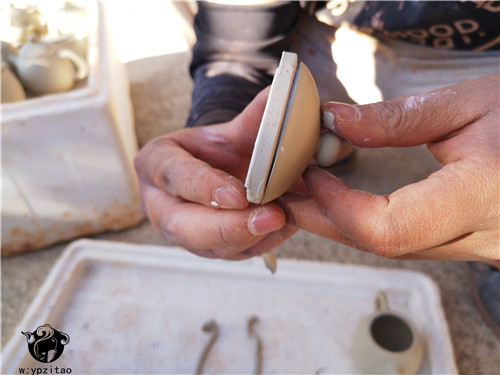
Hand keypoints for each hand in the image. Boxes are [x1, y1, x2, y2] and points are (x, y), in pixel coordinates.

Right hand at [134, 88, 296, 259]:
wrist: (221, 170)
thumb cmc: (222, 148)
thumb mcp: (234, 129)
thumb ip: (257, 116)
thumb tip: (284, 95)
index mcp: (157, 163)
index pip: (174, 175)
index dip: (204, 187)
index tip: (239, 195)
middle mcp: (160, 203)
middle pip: (182, 225)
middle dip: (226, 226)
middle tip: (270, 217)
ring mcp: (180, 231)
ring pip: (207, 248)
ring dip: (247, 238)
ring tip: (283, 222)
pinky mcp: (205, 249)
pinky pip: (230, 255)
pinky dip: (259, 244)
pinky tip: (283, 229)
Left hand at [279, 74, 498, 260]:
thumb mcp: (469, 103)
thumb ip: (397, 119)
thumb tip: (334, 122)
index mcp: (483, 197)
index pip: (388, 226)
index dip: (338, 205)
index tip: (311, 174)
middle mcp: (482, 237)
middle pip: (380, 245)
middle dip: (325, 219)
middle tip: (287, 191)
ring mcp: (478, 249)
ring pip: (391, 249)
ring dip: (342, 223)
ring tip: (309, 193)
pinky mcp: (472, 245)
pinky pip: (408, 244)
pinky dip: (368, 226)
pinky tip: (348, 205)